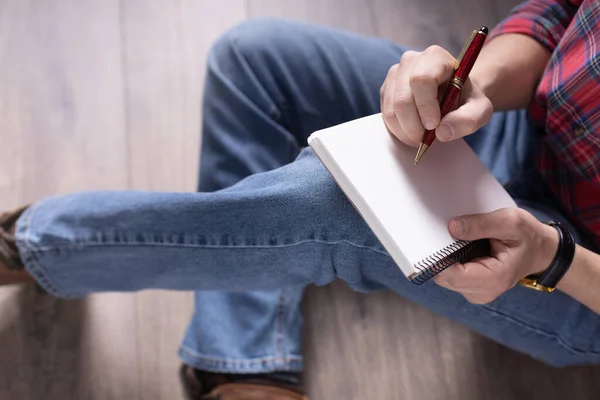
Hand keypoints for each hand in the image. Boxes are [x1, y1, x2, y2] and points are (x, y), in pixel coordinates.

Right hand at [380, 46, 492, 146]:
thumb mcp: (480, 110)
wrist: (452, 95)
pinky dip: (398, 129)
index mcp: (436, 57)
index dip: (425, 106)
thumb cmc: (465, 99)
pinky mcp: (386, 90)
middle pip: (403, 99)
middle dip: (414, 126)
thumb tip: (442, 132)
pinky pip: (385, 115)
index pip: (421, 80)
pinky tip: (412, 131)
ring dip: (405, 131)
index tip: (433, 125)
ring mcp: (394, 74)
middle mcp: (410, 61)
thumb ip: (469, 120)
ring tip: (421, 137)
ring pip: (391, 110)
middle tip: (426, 139)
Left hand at [434, 208, 558, 303]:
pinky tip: (466, 250)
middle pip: (444, 277)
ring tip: (466, 242)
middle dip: (444, 256)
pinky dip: (453, 262)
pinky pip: (450, 276)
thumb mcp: (510, 221)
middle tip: (455, 235)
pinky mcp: (470, 288)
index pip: (451, 275)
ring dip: (448, 259)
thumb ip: (481, 224)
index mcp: (494, 279)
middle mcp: (482, 292)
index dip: (440, 258)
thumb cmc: (527, 236)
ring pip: (444, 277)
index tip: (438, 238)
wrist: (540, 252)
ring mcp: (475, 292)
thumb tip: (452, 227)